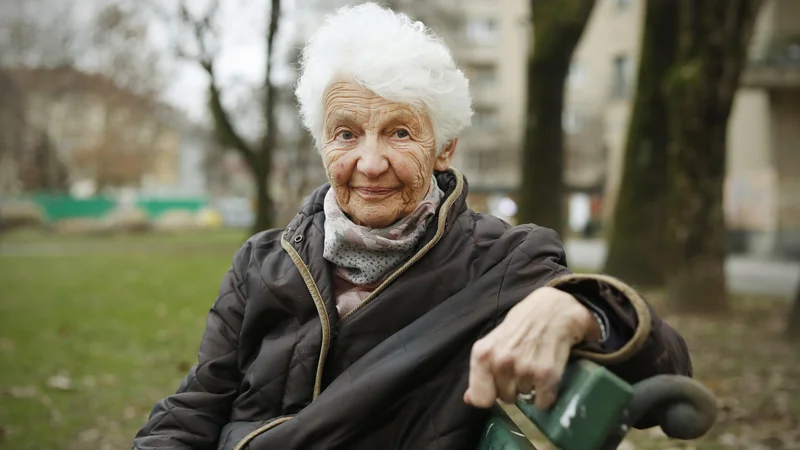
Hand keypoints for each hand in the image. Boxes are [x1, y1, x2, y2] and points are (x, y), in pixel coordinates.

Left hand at [463, 286, 600, 409]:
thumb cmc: (521, 323)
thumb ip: (480, 370)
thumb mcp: (493, 341)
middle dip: (512, 387)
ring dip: (530, 388)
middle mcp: (501, 363)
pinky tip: (546, 375)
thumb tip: (469, 400)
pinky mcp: (547, 375)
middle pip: (505, 398)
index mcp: (483, 354)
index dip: (490, 394)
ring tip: (534, 365)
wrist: (553, 309)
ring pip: (524, 398)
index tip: (497, 386)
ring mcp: (524, 369)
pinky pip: (543, 402)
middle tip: (521, 367)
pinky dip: (546, 395)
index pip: (480, 398)